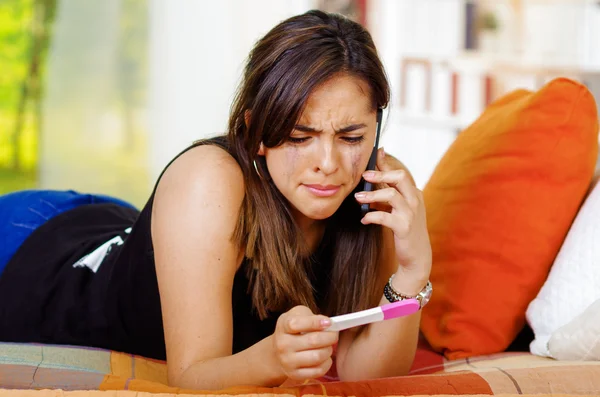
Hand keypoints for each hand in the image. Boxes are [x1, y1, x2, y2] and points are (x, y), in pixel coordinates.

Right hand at [272, 306, 338, 380]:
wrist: (278, 351)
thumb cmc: (293, 330)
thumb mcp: (297, 315)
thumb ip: (311, 316)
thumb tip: (327, 324)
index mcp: (283, 326)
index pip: (296, 324)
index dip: (315, 322)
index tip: (329, 322)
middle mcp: (283, 345)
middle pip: (313, 340)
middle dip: (330, 336)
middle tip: (334, 334)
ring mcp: (287, 361)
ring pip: (318, 356)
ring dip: (328, 350)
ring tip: (328, 346)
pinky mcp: (294, 374)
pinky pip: (318, 371)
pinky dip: (327, 363)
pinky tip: (325, 357)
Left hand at [354, 149, 431, 293]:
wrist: (416, 256)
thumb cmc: (405, 229)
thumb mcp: (398, 208)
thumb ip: (388, 192)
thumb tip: (373, 175)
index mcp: (414, 193)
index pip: (399, 173)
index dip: (386, 162)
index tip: (376, 151)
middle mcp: (415, 200)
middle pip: (400, 177)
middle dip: (380, 174)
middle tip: (364, 176)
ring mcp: (411, 214)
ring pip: (391, 195)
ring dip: (372, 195)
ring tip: (357, 198)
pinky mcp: (404, 227)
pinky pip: (385, 217)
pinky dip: (371, 216)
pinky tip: (364, 220)